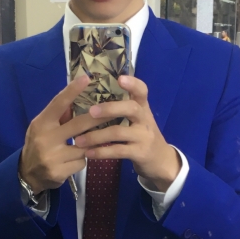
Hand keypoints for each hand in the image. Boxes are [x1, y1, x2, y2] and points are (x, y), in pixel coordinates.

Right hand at [19, 76, 89, 194]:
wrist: (27, 175)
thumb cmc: (38, 145)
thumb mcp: (42, 127)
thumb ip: (58, 116)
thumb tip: (75, 99)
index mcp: (41, 123)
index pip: (58, 104)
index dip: (72, 91)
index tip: (86, 78)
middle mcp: (46, 138)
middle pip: (79, 125)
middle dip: (99, 118)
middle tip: (116, 111)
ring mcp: (53, 157)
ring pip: (84, 147)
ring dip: (89, 145)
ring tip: (87, 144)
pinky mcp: (59, 172)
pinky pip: (81, 163)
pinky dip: (81, 161)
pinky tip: (72, 162)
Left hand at [67, 75, 180, 192]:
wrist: (160, 160)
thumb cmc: (141, 135)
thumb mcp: (137, 120)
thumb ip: (121, 110)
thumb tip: (91, 99)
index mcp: (143, 108)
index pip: (142, 91)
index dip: (133, 83)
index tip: (120, 78)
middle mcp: (145, 119)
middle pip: (130, 108)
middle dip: (109, 108)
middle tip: (91, 111)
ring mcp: (144, 136)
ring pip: (119, 132)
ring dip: (96, 136)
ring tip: (79, 140)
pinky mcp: (140, 153)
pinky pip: (118, 151)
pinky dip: (101, 152)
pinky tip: (89, 153)